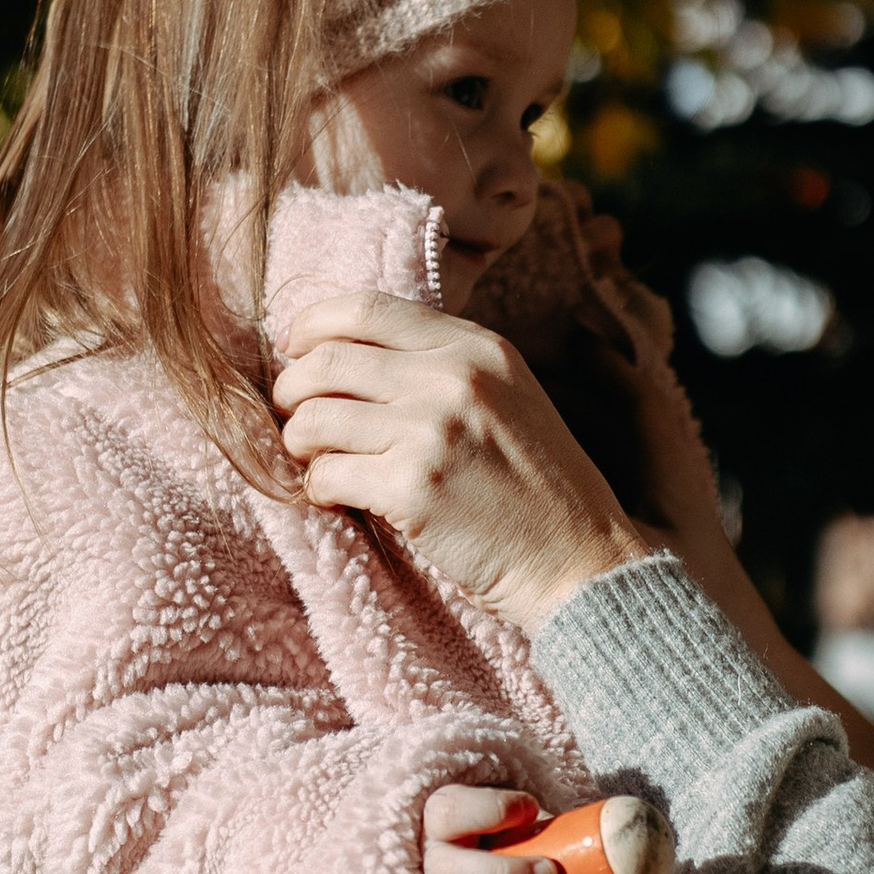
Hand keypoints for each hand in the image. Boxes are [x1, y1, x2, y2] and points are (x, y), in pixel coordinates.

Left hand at [272, 292, 650, 630]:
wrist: (581, 565)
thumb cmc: (539, 492)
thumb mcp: (509, 399)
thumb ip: (445, 367)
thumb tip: (342, 356)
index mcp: (477, 347)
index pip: (366, 308)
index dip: (311, 326)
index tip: (294, 353)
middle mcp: (454, 377)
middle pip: (326, 361)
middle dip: (292, 391)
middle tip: (297, 421)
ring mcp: (432, 431)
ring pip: (314, 419)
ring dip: (301, 445)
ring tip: (318, 463)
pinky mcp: (413, 489)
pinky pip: (325, 476)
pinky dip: (318, 490)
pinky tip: (340, 501)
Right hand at [422, 785, 596, 873]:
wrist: (490, 865)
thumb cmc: (511, 833)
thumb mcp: (517, 816)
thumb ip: (543, 820)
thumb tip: (610, 830)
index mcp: (443, 823)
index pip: (450, 812)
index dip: (489, 811)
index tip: (530, 808)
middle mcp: (435, 868)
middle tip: (551, 873)